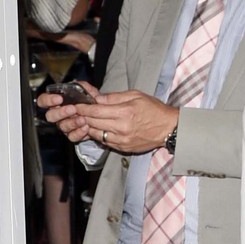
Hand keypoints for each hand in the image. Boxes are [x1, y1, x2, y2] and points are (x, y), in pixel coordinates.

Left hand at [42, 87, 174, 153]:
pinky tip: (97, 129)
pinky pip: (105, 141)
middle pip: (93, 122)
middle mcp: (121, 128)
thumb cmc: (154, 109)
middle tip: (75, 112)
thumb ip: (114, 97)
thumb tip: (97, 98)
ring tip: (85, 120)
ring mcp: (121, 140)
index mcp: (125, 112)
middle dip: (82, 117)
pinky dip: (99, 135)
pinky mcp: (123, 147)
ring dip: (88, 127)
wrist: (169, 128)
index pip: (96, 110)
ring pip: (96, 134)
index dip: (83, 108)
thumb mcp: (136, 96)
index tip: (75, 105)